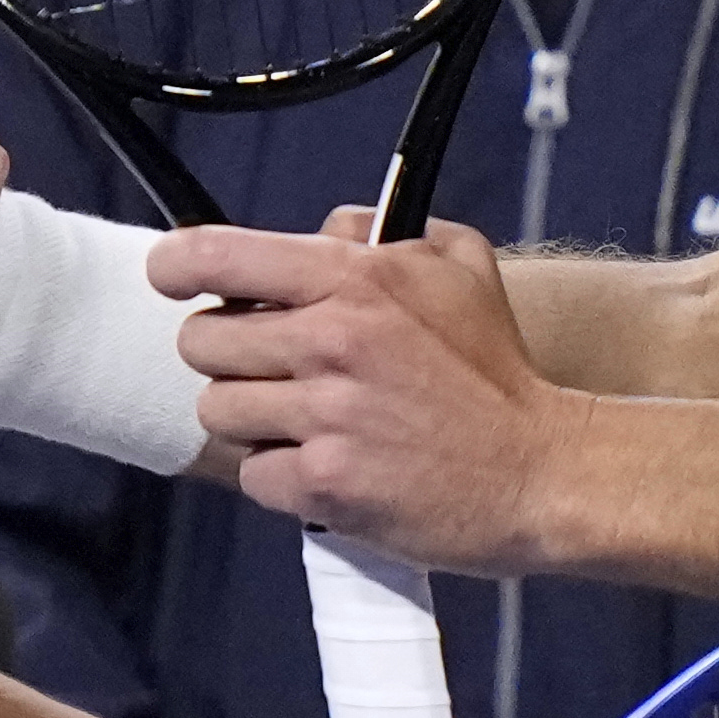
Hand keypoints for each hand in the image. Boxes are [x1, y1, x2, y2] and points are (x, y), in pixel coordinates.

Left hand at [152, 220, 579, 570]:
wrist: (543, 471)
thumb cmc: (498, 372)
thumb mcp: (460, 265)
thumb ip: (385, 231)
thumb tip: (323, 231)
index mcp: (355, 281)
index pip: (216, 254)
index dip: (176, 266)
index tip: (175, 279)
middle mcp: (331, 342)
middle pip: (201, 342)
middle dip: (230, 356)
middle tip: (278, 368)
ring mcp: (326, 417)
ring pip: (218, 411)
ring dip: (254, 420)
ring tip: (310, 422)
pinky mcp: (325, 486)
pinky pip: (253, 475)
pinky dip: (282, 477)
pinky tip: (329, 466)